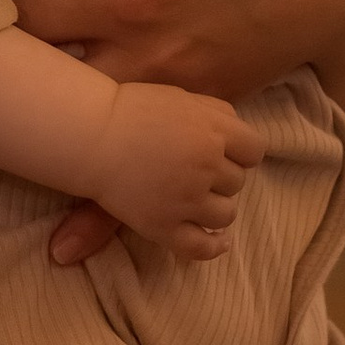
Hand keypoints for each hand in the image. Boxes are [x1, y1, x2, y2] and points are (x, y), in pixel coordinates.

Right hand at [89, 79, 259, 257]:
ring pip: (226, 214)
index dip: (241, 152)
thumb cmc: (132, 110)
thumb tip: (239, 135)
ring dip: (216, 208)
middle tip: (194, 171)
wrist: (90, 134)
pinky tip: (219, 241)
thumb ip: (217, 114)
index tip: (224, 153)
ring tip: (196, 199)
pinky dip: (215, 246)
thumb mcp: (183, 98)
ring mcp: (187, 200)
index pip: (254, 151)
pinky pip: (201, 246)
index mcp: (213, 131)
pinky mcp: (165, 226)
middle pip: (237, 182)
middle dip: (221, 177)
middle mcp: (206, 166)